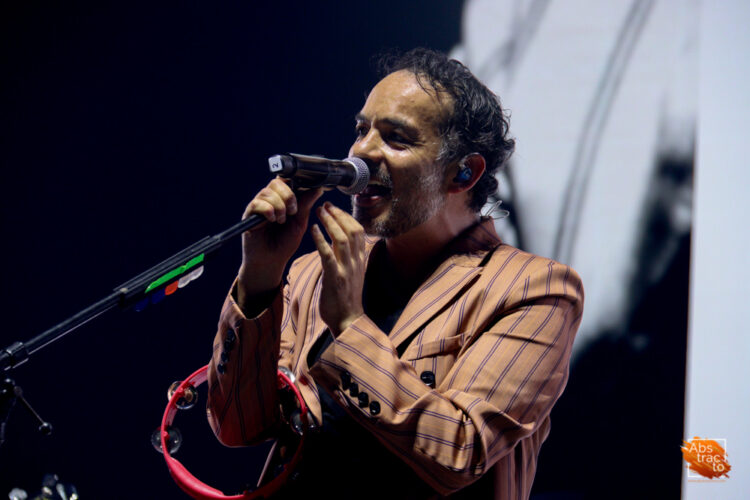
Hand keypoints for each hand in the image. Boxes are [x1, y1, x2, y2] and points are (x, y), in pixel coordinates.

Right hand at [239, 179, 321, 300]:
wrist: (271, 260)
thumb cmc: (285, 243)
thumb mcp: (300, 222)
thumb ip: (306, 205)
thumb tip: (318, 188)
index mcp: (282, 199)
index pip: (286, 180)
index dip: (294, 184)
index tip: (302, 195)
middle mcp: (269, 200)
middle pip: (276, 182)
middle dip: (288, 196)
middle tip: (293, 212)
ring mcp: (258, 206)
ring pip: (267, 192)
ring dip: (279, 206)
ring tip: (281, 221)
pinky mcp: (249, 214)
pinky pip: (257, 203)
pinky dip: (268, 210)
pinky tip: (272, 221)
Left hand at [311, 202, 366, 335]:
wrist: (347, 321)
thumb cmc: (346, 299)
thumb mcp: (351, 275)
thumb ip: (348, 259)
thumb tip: (340, 244)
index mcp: (360, 260)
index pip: (358, 232)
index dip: (347, 217)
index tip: (335, 209)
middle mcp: (356, 262)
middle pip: (352, 230)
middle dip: (338, 215)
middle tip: (326, 205)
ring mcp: (347, 269)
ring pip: (341, 238)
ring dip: (330, 222)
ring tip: (319, 212)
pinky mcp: (335, 278)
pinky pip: (328, 254)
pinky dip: (321, 239)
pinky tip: (314, 230)